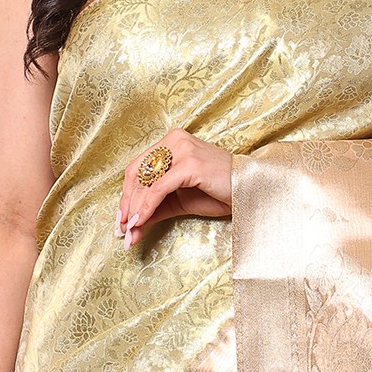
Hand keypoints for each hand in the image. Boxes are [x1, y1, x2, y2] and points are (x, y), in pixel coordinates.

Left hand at [117, 130, 231, 244]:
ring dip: (135, 209)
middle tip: (122, 229)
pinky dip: (147, 207)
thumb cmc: (218, 193)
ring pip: (146, 181)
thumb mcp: (178, 200)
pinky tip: (142, 222)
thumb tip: (131, 223)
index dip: (126, 195)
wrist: (250, 191)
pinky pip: (159, 188)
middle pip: (137, 173)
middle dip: (127, 205)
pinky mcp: (189, 164)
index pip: (138, 168)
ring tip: (131, 231)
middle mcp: (174, 140)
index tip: (121, 219)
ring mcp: (182, 149)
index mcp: (171, 142)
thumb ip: (155, 207)